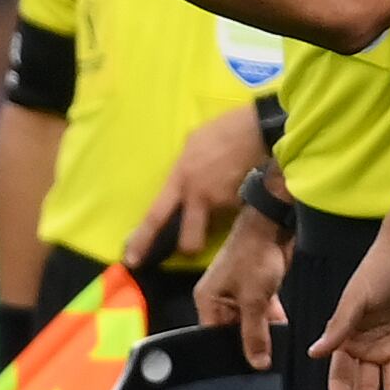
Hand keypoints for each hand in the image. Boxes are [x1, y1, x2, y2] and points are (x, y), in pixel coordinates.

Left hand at [128, 104, 267, 267]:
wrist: (258, 130)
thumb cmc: (223, 130)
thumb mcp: (193, 142)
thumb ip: (184, 164)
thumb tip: (183, 172)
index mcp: (180, 180)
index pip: (155, 217)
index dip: (142, 240)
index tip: (131, 259)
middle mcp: (198, 197)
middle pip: (189, 240)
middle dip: (188, 248)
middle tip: (190, 247)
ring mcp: (222, 204)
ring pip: (215, 225)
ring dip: (218, 218)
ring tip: (229, 195)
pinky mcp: (243, 206)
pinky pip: (234, 212)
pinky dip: (237, 203)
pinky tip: (243, 185)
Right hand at [195, 207, 292, 368]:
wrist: (274, 226)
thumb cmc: (254, 256)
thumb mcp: (253, 300)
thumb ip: (255, 334)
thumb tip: (258, 365)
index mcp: (206, 300)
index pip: (212, 338)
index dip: (227, 354)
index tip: (243, 373)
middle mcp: (218, 299)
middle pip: (231, 332)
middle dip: (247, 346)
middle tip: (262, 366)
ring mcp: (237, 294)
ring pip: (248, 324)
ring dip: (262, 334)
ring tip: (274, 354)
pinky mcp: (255, 290)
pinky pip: (260, 313)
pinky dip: (271, 321)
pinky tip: (283, 335)